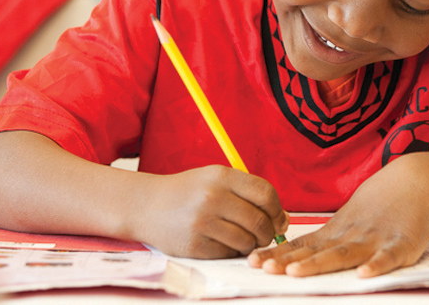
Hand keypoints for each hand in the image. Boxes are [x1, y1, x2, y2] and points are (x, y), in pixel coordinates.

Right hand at [128, 165, 288, 258]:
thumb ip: (248, 193)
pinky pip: (228, 253)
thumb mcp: (215, 179)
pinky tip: (224, 243)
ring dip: (251, 244)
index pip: (266, 193)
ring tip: (244, 239)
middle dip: (268, 232)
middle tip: (264, 235)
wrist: (146, 205)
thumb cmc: (188, 192)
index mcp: (222, 176)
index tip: (278, 219)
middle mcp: (213, 197)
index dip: (277, 210)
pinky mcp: (195, 244)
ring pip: (247, 241)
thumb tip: (283, 218)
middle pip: (259, 220)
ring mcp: (202, 222)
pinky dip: (232, 251)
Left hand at [247, 154, 428, 276]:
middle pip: (317, 251)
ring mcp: (375, 240)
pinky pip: (388, 257)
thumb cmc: (381, 202)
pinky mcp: (402, 245)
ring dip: (319, 263)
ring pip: (344, 255)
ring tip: (297, 272)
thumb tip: (292, 252)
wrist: (416, 181)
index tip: (254, 261)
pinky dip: (376, 265)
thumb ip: (325, 239)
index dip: (279, 254)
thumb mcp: (347, 219)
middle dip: (290, 261)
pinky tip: (364, 274)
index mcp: (337, 232)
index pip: (303, 245)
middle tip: (266, 268)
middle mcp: (351, 236)